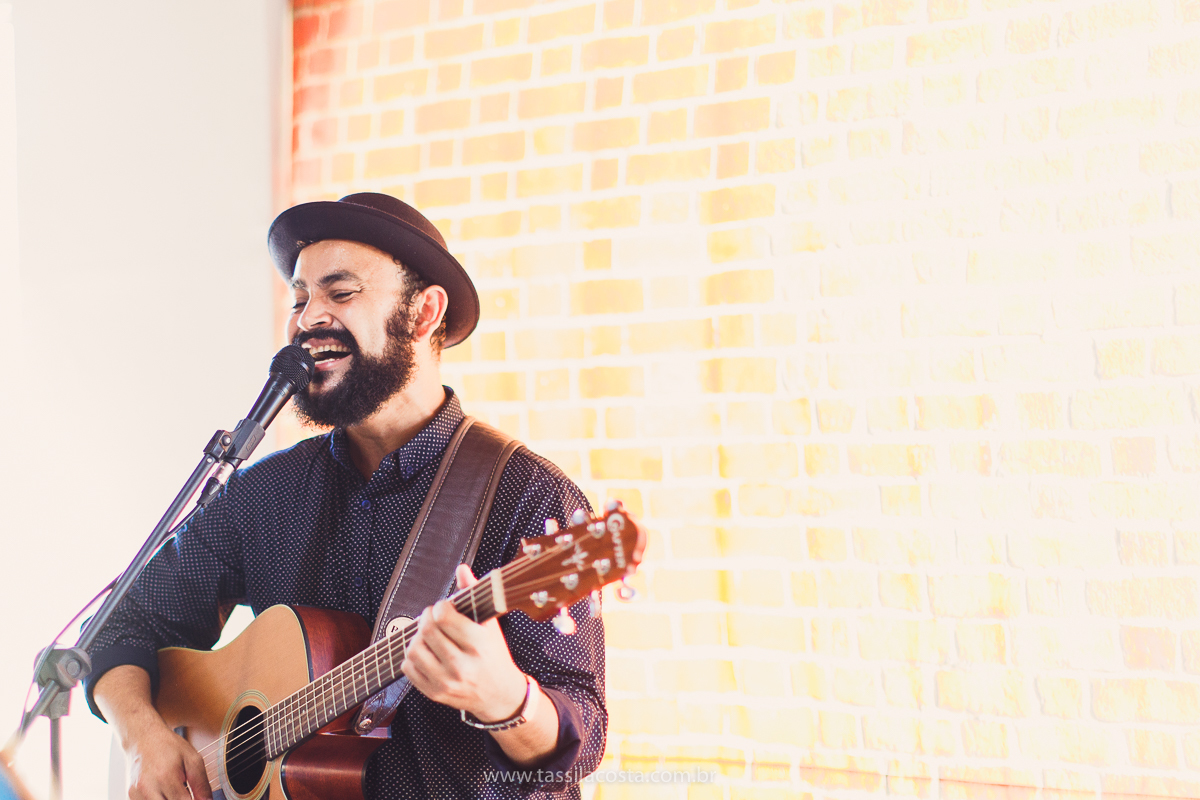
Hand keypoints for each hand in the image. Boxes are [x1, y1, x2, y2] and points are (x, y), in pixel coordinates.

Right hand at [95, 664, 211, 799]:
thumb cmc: (169, 747)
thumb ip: (201, 784)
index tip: (200, 799)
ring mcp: (137, 794)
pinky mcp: (131, 796)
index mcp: (166, 777)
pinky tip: (165, 793)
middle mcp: (148, 788)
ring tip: (177, 792)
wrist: (143, 738)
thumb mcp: (192, 759)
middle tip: (187, 794)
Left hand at [401, 564, 527, 721]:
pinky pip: (408, 668)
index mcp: (479, 645)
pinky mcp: (435, 693)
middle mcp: (462, 666)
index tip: (444, 607)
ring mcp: (447, 682)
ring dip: (417, 637)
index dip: (440, 606)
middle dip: (427, 617)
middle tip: (433, 617)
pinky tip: (426, 652)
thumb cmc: (494, 655)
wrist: (500, 695)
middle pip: (427, 631)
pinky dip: (412, 656)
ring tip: (428, 635)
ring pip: (413, 649)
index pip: (444, 617)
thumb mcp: (490, 625)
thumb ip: (474, 594)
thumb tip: (461, 569)